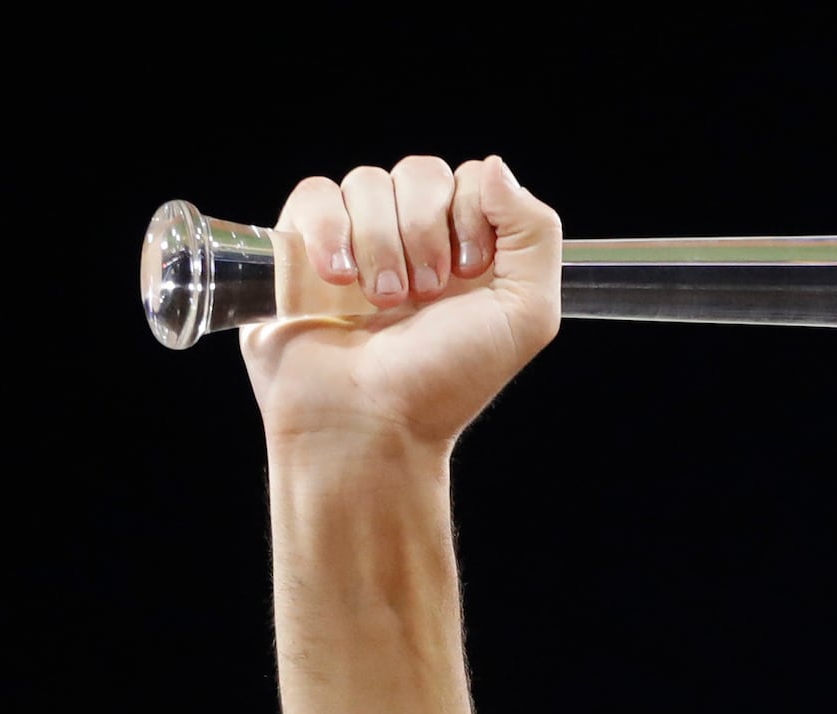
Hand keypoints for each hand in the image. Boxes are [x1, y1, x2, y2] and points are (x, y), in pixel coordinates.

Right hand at [245, 155, 561, 459]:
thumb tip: (493, 166)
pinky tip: (336, 279)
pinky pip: (315, 195)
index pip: (471, 179)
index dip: (471, 212)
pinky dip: (328, 230)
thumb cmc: (445, 382)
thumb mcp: (525, 315)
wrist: (368, 423)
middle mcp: (414, 241)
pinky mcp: (301, 247)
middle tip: (424, 295)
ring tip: (381, 303)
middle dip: (424, 230)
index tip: (469, 272)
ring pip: (367, 182)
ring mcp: (357, 242)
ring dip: (380, 242)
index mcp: (468, 252)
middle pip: (420, 172)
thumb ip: (535, 234)